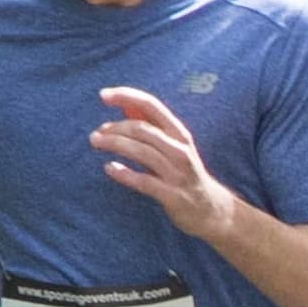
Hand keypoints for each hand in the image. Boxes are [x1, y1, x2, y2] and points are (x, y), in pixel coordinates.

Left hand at [89, 87, 242, 245]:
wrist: (211, 210)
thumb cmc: (185, 175)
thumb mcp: (175, 148)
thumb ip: (153, 130)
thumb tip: (124, 108)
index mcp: (180, 135)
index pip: (152, 106)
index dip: (127, 96)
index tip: (103, 95)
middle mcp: (181, 151)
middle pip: (142, 130)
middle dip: (114, 128)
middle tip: (96, 133)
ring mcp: (178, 173)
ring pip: (142, 152)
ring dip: (114, 144)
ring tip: (96, 142)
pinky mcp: (172, 195)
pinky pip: (144, 181)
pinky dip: (124, 173)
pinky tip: (109, 168)